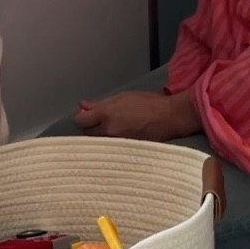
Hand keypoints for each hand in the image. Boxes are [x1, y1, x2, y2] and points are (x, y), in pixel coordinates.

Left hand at [75, 89, 200, 141]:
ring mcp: (116, 143)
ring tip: (111, 129)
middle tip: (98, 122)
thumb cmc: (148, 103)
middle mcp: (108, 130)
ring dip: (100, 136)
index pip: (80, 121)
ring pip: (98, 142)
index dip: (81, 118)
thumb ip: (100, 103)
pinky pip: (110, 148)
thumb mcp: (122, 97)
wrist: (169, 117)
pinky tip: (119, 137)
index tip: (85, 116)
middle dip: (89, 128)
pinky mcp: (125, 151)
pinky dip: (110, 144)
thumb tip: (84, 105)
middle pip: (87, 134)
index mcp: (106, 114)